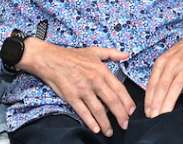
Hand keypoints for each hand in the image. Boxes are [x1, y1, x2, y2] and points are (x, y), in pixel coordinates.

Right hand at [18, 38, 133, 135]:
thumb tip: (127, 55)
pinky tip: (95, 129)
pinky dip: (90, 122)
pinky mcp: (71, 97)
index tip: (131, 111)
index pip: (119, 88)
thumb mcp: (94, 51)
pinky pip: (83, 112)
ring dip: (105, 123)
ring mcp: (82, 90)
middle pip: (111, 101)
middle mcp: (94, 81)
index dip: (127, 101)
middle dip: (120, 115)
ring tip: (110, 132)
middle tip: (125, 125)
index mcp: (101, 70)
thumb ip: (112, 53)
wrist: (50, 59)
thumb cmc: (72, 55)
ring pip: (98, 110)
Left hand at [144, 32, 182, 117]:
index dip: (149, 99)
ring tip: (164, 115)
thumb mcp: (166, 60)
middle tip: (153, 117)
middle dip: (156, 103)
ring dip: (169, 102)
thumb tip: (151, 96)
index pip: (152, 83)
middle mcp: (172, 65)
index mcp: (162, 62)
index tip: (146, 111)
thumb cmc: (180, 54)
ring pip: (175, 87)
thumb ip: (159, 75)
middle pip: (162, 87)